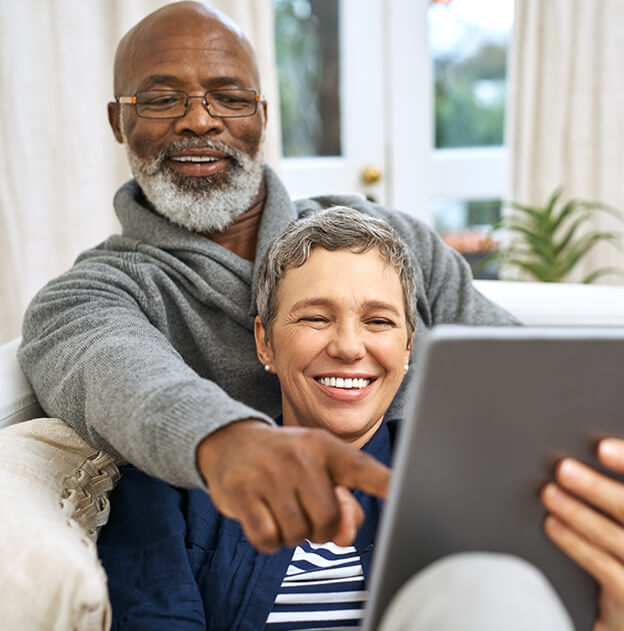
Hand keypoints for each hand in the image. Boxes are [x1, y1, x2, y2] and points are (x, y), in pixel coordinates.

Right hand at [196, 419, 388, 553]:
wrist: (230, 442)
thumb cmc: (284, 460)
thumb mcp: (317, 468)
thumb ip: (342, 504)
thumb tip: (343, 537)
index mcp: (326, 448)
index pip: (363, 469)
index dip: (387, 485)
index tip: (405, 495)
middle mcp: (301, 458)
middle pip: (330, 520)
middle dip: (319, 528)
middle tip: (304, 510)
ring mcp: (271, 475)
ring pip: (299, 535)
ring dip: (293, 534)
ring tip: (282, 509)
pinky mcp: (244, 494)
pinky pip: (269, 540)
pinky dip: (269, 539)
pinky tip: (264, 517)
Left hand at [540, 438, 623, 630]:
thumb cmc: (620, 549)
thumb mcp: (617, 516)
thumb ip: (608, 493)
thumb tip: (579, 455)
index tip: (601, 448)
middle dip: (596, 488)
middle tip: (563, 469)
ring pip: (615, 538)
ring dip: (578, 513)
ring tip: (549, 493)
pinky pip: (603, 567)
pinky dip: (575, 543)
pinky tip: (552, 525)